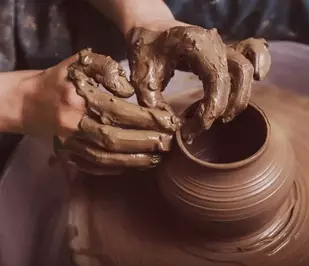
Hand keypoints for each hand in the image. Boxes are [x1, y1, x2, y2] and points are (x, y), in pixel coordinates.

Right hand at [20, 49, 179, 174]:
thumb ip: (106, 68)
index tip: (167, 121)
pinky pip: (93, 167)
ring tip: (158, 158)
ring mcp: (69, 144)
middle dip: (145, 143)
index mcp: (78, 99)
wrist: (25, 102)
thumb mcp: (80, 63)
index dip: (145, 118)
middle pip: (115, 139)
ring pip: (105, 158)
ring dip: (134, 160)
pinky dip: (116, 169)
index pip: (119, 112)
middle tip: (169, 144)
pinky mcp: (67, 155)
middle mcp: (73, 125)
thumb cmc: (59, 80)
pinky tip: (134, 166)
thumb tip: (129, 91)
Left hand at [126, 24, 269, 141]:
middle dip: (228, 106)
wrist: (150, 27)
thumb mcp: (141, 74)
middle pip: (240, 74)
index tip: (191, 129)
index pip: (216, 80)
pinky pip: (252, 51)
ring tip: (224, 116)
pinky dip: (260, 62)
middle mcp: (215, 42)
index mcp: (196, 44)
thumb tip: (172, 127)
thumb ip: (153, 101)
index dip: (209, 110)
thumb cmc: (146, 47)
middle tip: (207, 125)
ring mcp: (223, 44)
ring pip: (247, 68)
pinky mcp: (226, 49)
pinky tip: (258, 78)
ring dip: (241, 96)